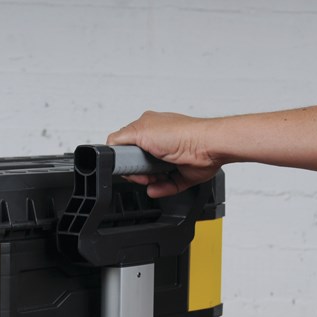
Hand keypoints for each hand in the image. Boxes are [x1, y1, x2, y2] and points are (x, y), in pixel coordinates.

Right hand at [107, 111, 222, 197]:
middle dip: (138, 171)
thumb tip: (109, 146)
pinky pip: (168, 186)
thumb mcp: (140, 131)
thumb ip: (120, 138)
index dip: (125, 157)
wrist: (208, 147)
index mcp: (149, 127)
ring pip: (153, 177)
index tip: (126, 164)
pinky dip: (162, 189)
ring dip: (150, 181)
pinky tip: (157, 188)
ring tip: (153, 178)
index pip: (128, 145)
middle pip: (139, 163)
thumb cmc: (182, 134)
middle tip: (141, 172)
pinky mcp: (182, 173)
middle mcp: (161, 142)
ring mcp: (172, 158)